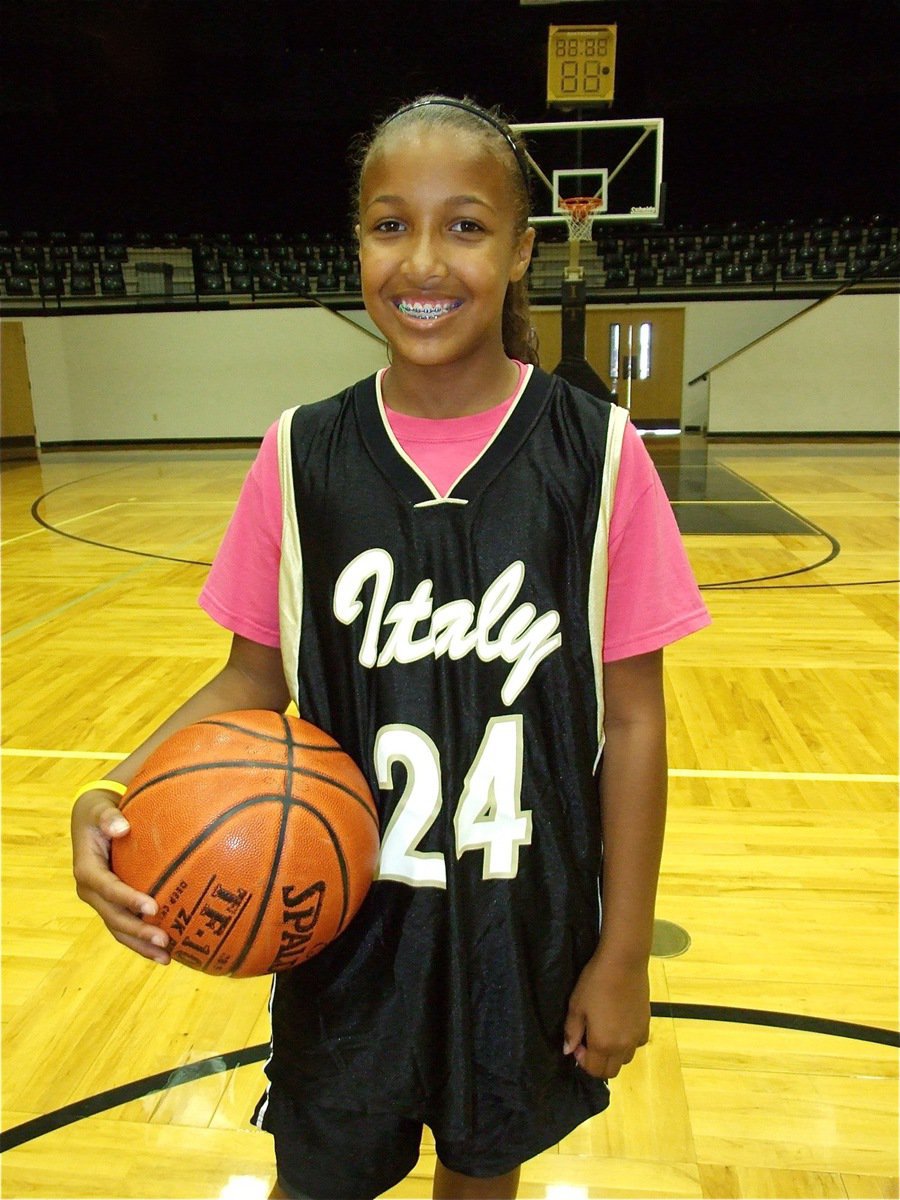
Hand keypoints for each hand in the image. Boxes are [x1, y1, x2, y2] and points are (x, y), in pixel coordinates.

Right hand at [71, 789, 170, 964]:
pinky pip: (126, 925)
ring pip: (119, 929)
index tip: (152, 907)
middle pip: (113, 917)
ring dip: (140, 945)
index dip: (127, 900)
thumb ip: (108, 817)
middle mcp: (91, 891)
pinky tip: (166, 951)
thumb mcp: (100, 809)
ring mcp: (101, 901)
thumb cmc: (100, 812)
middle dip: (137, 932)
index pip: (107, 888)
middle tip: (164, 941)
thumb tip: (120, 826)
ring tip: (166, 958)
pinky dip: (142, 939)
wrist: (93, 820)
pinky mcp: (112, 904)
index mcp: (87, 870)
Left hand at [563, 952, 649, 1077]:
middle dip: (597, 1063)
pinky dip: (628, 1042)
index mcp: (603, 1044)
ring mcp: (637, 1037)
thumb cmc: (595, 983)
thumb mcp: (576, 1006)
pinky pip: (637, 1044)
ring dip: (613, 1054)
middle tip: (589, 1040)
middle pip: (611, 1071)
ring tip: (605, 1033)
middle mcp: (623, 1047)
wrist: (623, 963)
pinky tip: (620, 1025)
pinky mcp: (646, 1025)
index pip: (594, 1070)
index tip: (577, 1042)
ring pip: (625, 1059)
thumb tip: (568, 1051)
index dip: (581, 1060)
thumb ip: (571, 1032)